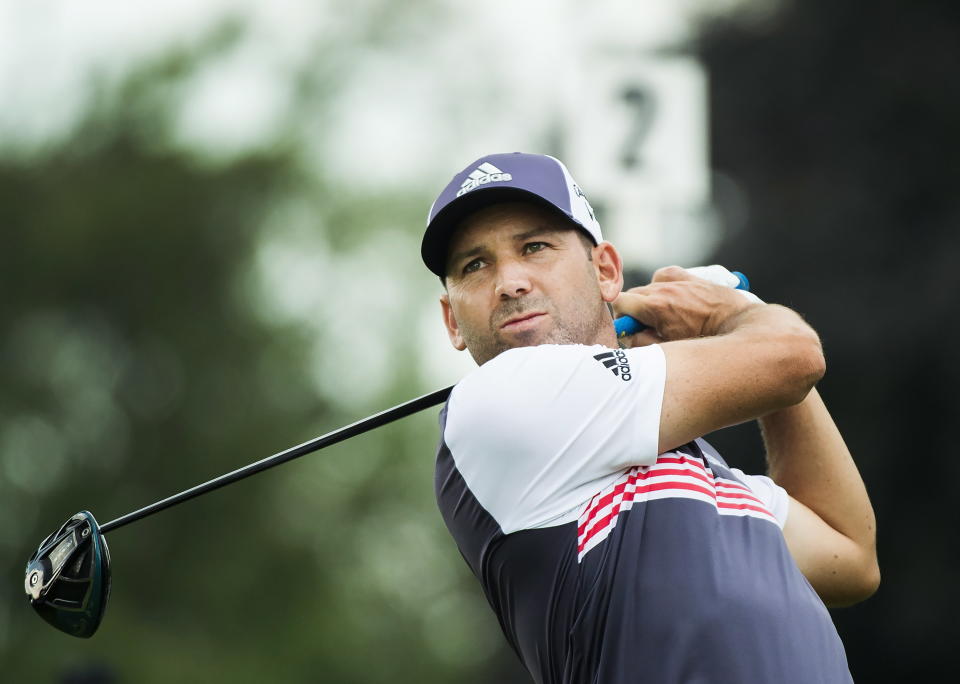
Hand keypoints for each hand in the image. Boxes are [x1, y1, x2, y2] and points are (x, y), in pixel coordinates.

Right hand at [612, 266, 759, 344]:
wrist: (736, 325)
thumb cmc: (705, 341)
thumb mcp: (669, 347)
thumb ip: (642, 342)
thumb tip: (629, 336)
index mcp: (655, 307)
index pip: (619, 302)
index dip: (621, 317)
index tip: (629, 327)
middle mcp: (664, 290)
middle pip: (633, 295)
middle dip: (635, 311)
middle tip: (647, 327)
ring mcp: (678, 281)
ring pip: (649, 286)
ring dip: (650, 298)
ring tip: (664, 314)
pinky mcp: (690, 277)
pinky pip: (666, 275)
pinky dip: (664, 284)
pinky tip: (671, 295)